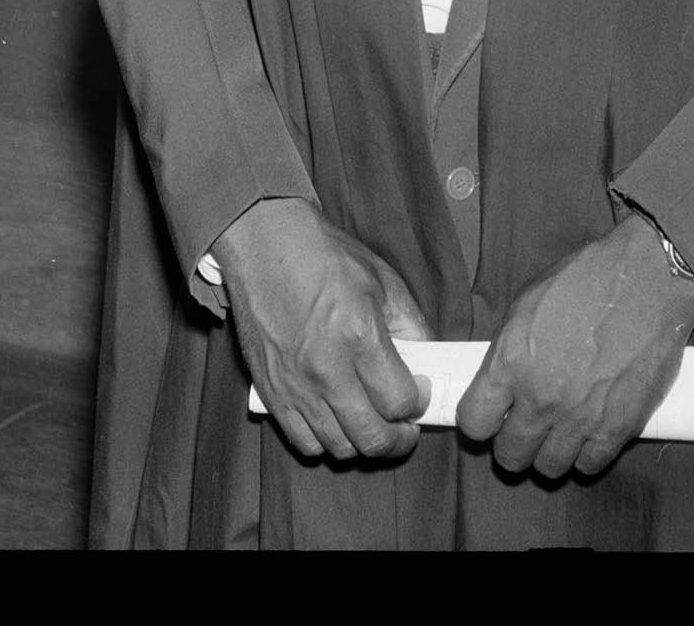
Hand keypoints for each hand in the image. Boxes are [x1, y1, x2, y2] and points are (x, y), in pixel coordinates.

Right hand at [211, 196, 432, 462]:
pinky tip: (336, 421)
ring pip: (340, 447)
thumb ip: (412, 326)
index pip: (400, 401)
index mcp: (359, 335)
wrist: (266, 246)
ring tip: (371, 422)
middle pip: (373, 438)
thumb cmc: (327, 258)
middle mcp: (327, 369)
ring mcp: (295, 386)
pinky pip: (303, 443)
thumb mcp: (384, 280)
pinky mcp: (271, 392)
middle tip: (405, 426)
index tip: (418, 392)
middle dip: (399, 440)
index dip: (418, 403)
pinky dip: (326, 442)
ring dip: (363, 442)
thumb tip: (427, 365)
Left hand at [455, 214, 693, 479]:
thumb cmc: (587, 279)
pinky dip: (587, 454)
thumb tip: (502, 380)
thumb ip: (510, 350)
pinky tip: (589, 432)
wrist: (649, 278)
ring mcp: (579, 419)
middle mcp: (539, 398)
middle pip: (509, 455)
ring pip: (549, 468)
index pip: (472, 422)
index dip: (480, 421)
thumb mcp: (528, 302)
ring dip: (550, 452)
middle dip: (513, 443)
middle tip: (525, 427)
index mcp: (510, 362)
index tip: (490, 416)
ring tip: (559, 430)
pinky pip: (590, 466)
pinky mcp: (617, 429)